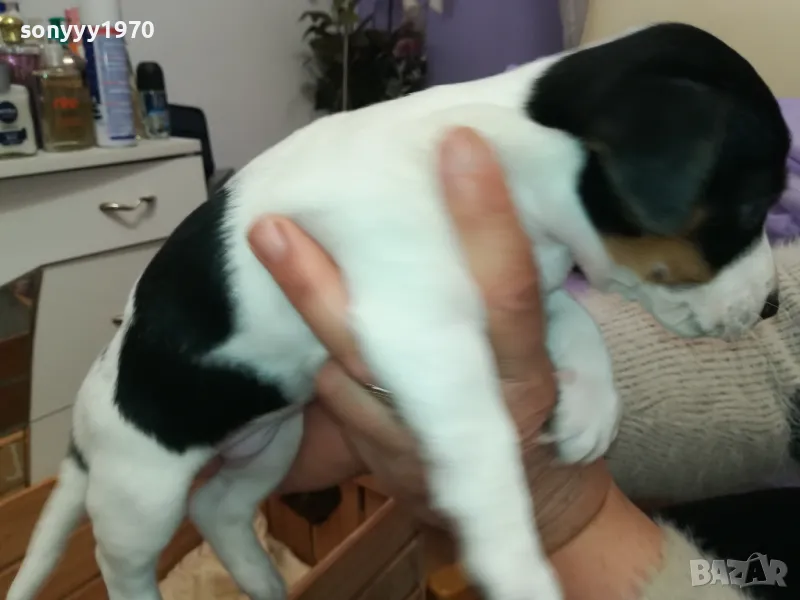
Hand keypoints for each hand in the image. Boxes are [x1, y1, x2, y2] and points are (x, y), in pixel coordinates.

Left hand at [245, 127, 613, 551]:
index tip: (458, 147)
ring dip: (308, 309)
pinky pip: (336, 401)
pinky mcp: (385, 467)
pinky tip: (300, 312)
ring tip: (272, 240)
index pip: (510, 290)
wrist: (531, 512)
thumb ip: (515, 296)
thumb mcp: (559, 354)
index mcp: (529, 369)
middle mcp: (473, 411)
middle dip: (324, 285)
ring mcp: (419, 448)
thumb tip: (491, 205)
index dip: (488, 221)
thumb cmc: (546, 410)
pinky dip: (317, 355)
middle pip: (390, 345)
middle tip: (271, 224)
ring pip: (348, 373)